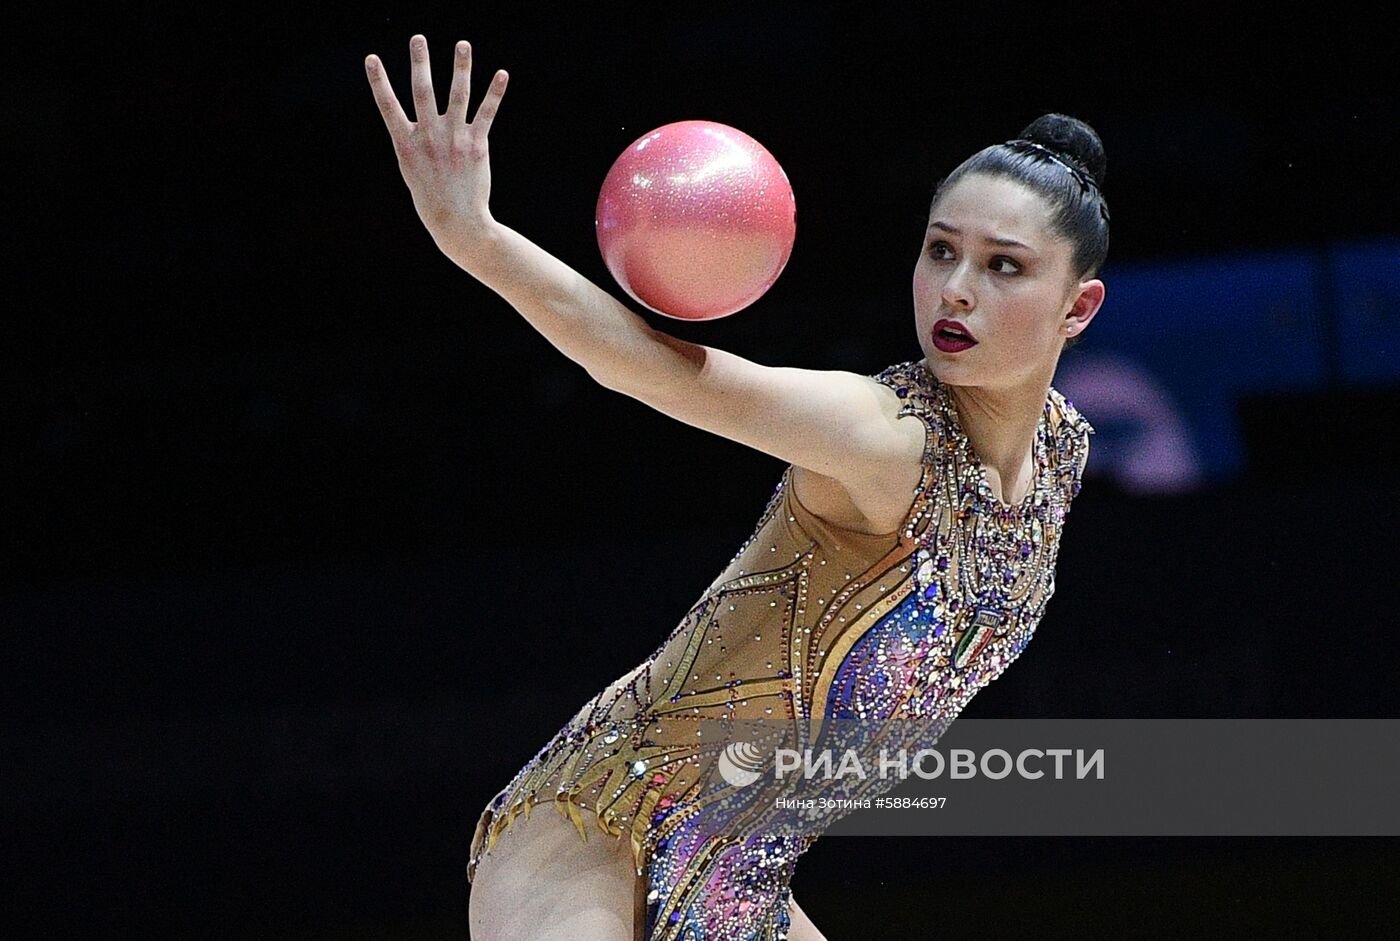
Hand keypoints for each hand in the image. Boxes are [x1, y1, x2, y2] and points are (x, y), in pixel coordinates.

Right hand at [365, 35, 507, 248]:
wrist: (457, 222)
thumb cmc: (431, 198)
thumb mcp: (411, 170)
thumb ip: (413, 143)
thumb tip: (416, 122)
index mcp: (406, 144)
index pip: (388, 107)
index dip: (379, 82)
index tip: (372, 58)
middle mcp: (429, 137)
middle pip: (422, 92)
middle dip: (419, 63)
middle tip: (418, 38)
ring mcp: (453, 139)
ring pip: (458, 95)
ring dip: (460, 67)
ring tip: (462, 44)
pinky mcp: (476, 145)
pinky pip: (486, 113)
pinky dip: (495, 93)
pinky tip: (502, 75)